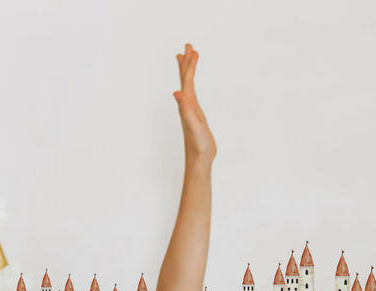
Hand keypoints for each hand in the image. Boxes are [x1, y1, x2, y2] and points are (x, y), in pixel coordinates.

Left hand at [174, 43, 215, 162]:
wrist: (199, 160)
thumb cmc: (198, 145)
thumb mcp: (193, 125)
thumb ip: (185, 109)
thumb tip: (177, 93)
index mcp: (187, 105)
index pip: (188, 80)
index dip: (190, 65)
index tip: (193, 50)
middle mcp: (187, 105)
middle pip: (185, 79)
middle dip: (186, 62)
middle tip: (188, 45)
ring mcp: (191, 111)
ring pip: (188, 86)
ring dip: (187, 72)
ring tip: (186, 60)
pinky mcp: (196, 117)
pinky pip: (193, 96)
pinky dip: (192, 87)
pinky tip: (190, 89)